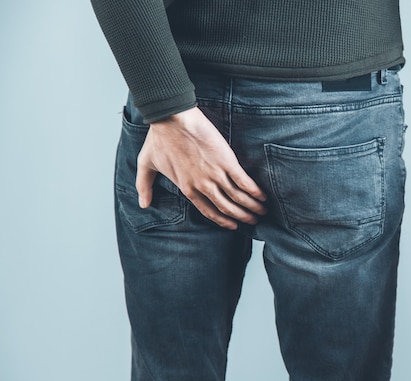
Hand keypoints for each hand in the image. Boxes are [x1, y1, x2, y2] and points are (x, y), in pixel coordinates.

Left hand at [136, 107, 266, 229]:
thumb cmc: (159, 138)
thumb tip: (144, 204)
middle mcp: (203, 186)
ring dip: (252, 207)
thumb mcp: (147, 164)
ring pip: (238, 198)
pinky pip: (243, 182)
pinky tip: (262, 196)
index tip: (233, 225)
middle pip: (227, 208)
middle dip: (242, 217)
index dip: (223, 220)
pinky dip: (254, 191)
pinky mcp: (226, 161)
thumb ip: (144, 186)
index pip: (208, 211)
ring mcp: (216, 175)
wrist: (171, 119)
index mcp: (187, 189)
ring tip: (262, 211)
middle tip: (253, 221)